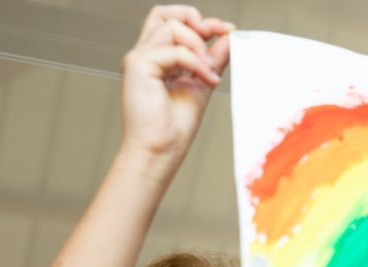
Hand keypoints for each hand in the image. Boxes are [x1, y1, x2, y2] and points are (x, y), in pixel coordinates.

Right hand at [120, 5, 233, 179]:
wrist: (160, 151)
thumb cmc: (174, 128)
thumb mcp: (202, 84)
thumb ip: (213, 60)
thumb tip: (229, 38)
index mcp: (156, 59)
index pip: (172, 23)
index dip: (201, 22)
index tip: (227, 31)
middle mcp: (144, 55)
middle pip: (163, 13)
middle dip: (195, 19)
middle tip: (216, 35)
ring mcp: (139, 59)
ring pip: (171, 26)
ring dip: (199, 45)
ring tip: (209, 71)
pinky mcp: (138, 66)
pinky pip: (174, 50)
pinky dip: (196, 62)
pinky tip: (206, 80)